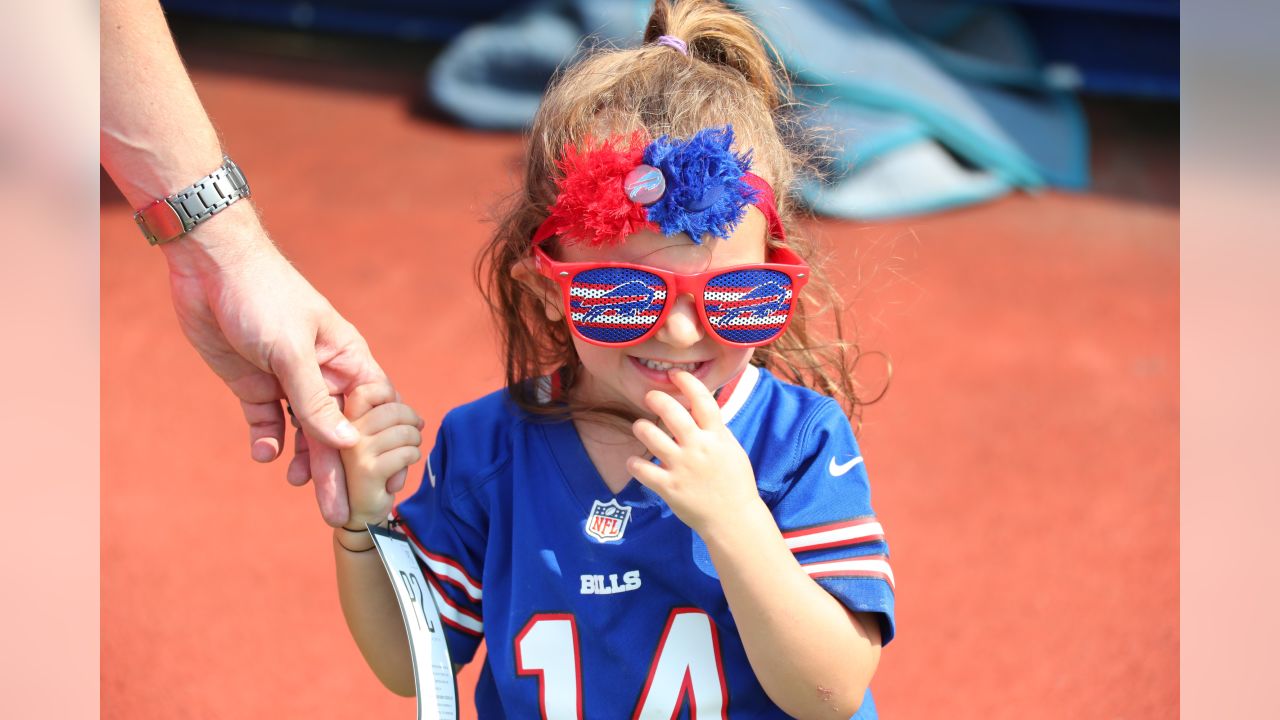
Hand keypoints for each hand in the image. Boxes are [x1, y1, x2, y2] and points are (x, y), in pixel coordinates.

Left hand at [163, 207, 389, 525]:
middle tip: (336, 512)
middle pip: (336, 432)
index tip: (378, 484)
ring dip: (302, 461)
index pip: (372, 412)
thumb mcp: (291, 349)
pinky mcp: (255, 384)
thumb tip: (346, 444)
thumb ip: (315, 400)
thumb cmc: (263, 294)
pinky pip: (267, 422)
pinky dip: (267, 440)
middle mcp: (322, 374)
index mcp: (347, 361)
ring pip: (303, 433)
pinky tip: (265, 453)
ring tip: (295, 485)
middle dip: (337, 470)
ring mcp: (288, 380)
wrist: (208, 265)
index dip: (376, 448)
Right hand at [338, 382, 424, 527]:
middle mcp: (342, 432)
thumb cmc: (372, 467)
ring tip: (409, 451)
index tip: (399, 414)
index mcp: (341, 420)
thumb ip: (385, 417)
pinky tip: (405, 465)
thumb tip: (410, 411)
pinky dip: (413, 457)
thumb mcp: (375, 437)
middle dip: (412, 421)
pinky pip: (405, 453)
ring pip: (403, 432)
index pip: (367, 392)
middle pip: (392, 410)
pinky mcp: (367, 470)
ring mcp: (353, 450)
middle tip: (414, 434)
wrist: (359, 511)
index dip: (390, 396)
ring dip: (415, 442)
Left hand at [626, 370, 760, 534]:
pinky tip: (634, 462)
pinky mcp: (669, 487)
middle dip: (657, 399)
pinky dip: (634, 463)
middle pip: (672, 413)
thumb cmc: (734, 482)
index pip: (703, 400)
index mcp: (717, 437)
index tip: (675, 375)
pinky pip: (642, 469)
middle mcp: (698, 448)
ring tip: (640, 427)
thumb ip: (715, 430)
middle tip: (650, 396)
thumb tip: (698, 408)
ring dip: (641, 427)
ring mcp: (682, 467)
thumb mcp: (731, 450)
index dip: (687, 383)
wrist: (733, 519)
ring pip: (651, 437)